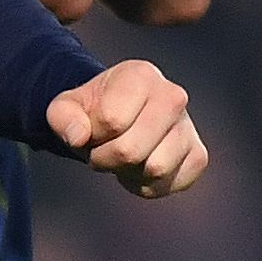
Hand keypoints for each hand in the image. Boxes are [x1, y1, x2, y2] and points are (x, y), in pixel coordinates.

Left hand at [47, 59, 208, 197]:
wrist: (119, 120)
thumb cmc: (93, 111)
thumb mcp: (65, 108)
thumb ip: (62, 117)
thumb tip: (78, 137)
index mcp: (140, 75)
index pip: (111, 120)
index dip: (92, 134)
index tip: (92, 129)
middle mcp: (173, 95)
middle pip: (131, 150)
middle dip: (106, 158)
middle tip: (102, 149)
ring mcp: (189, 126)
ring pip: (154, 168)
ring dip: (128, 172)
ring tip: (124, 155)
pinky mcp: (198, 155)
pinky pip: (168, 184)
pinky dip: (147, 185)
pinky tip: (140, 166)